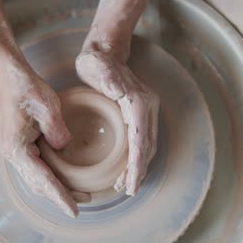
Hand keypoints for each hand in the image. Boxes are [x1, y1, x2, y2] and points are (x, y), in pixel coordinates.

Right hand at [0, 68, 84, 217]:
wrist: (9, 74)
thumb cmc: (26, 88)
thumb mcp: (48, 108)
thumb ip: (58, 133)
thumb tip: (64, 148)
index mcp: (17, 149)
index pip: (43, 181)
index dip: (60, 197)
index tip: (74, 211)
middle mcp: (13, 154)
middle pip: (40, 184)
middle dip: (62, 195)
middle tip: (86, 200)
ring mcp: (16, 149)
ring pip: (39, 176)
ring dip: (58, 186)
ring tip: (79, 193)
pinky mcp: (21, 143)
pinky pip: (38, 165)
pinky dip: (52, 174)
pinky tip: (65, 175)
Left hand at [76, 49, 159, 195]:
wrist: (105, 52)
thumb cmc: (96, 62)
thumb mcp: (95, 66)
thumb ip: (107, 78)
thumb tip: (120, 93)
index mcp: (138, 101)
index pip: (140, 140)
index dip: (136, 165)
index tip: (130, 184)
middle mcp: (147, 107)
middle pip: (146, 147)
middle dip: (138, 171)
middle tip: (126, 190)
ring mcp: (146, 111)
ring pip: (146, 146)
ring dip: (138, 167)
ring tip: (126, 185)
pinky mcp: (140, 114)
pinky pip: (142, 140)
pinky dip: (137, 158)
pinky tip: (127, 169)